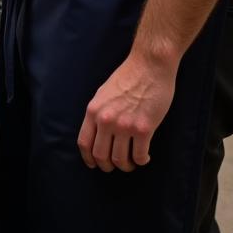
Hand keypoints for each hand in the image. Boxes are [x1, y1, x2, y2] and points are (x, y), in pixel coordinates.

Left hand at [77, 53, 177, 171]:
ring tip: (132, 162)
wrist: (148, 66)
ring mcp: (124, 125)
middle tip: (116, 166)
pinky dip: (142, 161)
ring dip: (127, 166)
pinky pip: (140, 156)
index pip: (84, 143)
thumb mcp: (103, 93)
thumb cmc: (127, 78)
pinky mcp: (144, 129)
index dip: (88, 158)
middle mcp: (105, 120)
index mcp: (93, 111)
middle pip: (101, 156)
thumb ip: (98, 113)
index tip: (94, 164)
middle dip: (108, 166)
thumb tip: (97, 132)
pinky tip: (145, 157)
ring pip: (120, 160)